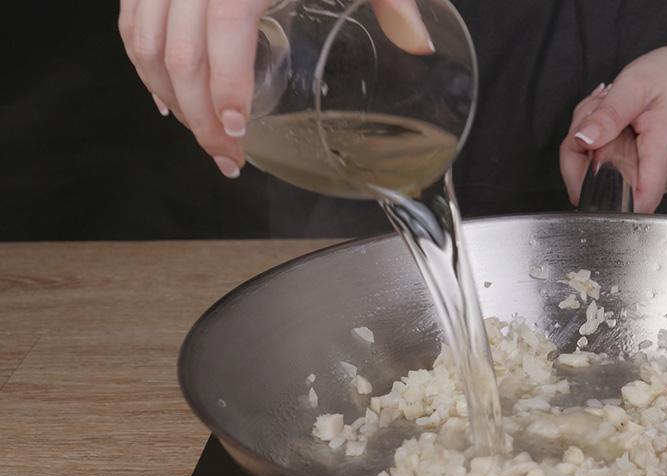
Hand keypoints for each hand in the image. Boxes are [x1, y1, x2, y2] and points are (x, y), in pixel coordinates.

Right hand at [118, 0, 430, 178]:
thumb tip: (419, 43)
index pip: (222, 40)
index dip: (223, 94)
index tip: (233, 136)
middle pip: (176, 52)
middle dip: (195, 114)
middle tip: (222, 155)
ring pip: (142, 38)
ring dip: (164, 93)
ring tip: (195, 131)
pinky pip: (131, 13)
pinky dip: (140, 54)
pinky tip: (161, 85)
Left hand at [560, 43, 666, 212]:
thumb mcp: (636, 85)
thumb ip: (608, 114)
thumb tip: (582, 139)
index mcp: (659, 156)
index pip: (630, 206)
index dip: (596, 192)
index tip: (588, 159)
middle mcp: (656, 174)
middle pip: (600, 185)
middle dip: (583, 149)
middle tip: (597, 115)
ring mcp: (647, 174)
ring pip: (598, 173)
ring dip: (591, 138)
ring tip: (609, 109)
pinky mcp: (640, 168)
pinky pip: (607, 164)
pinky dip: (600, 139)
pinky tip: (613, 119)